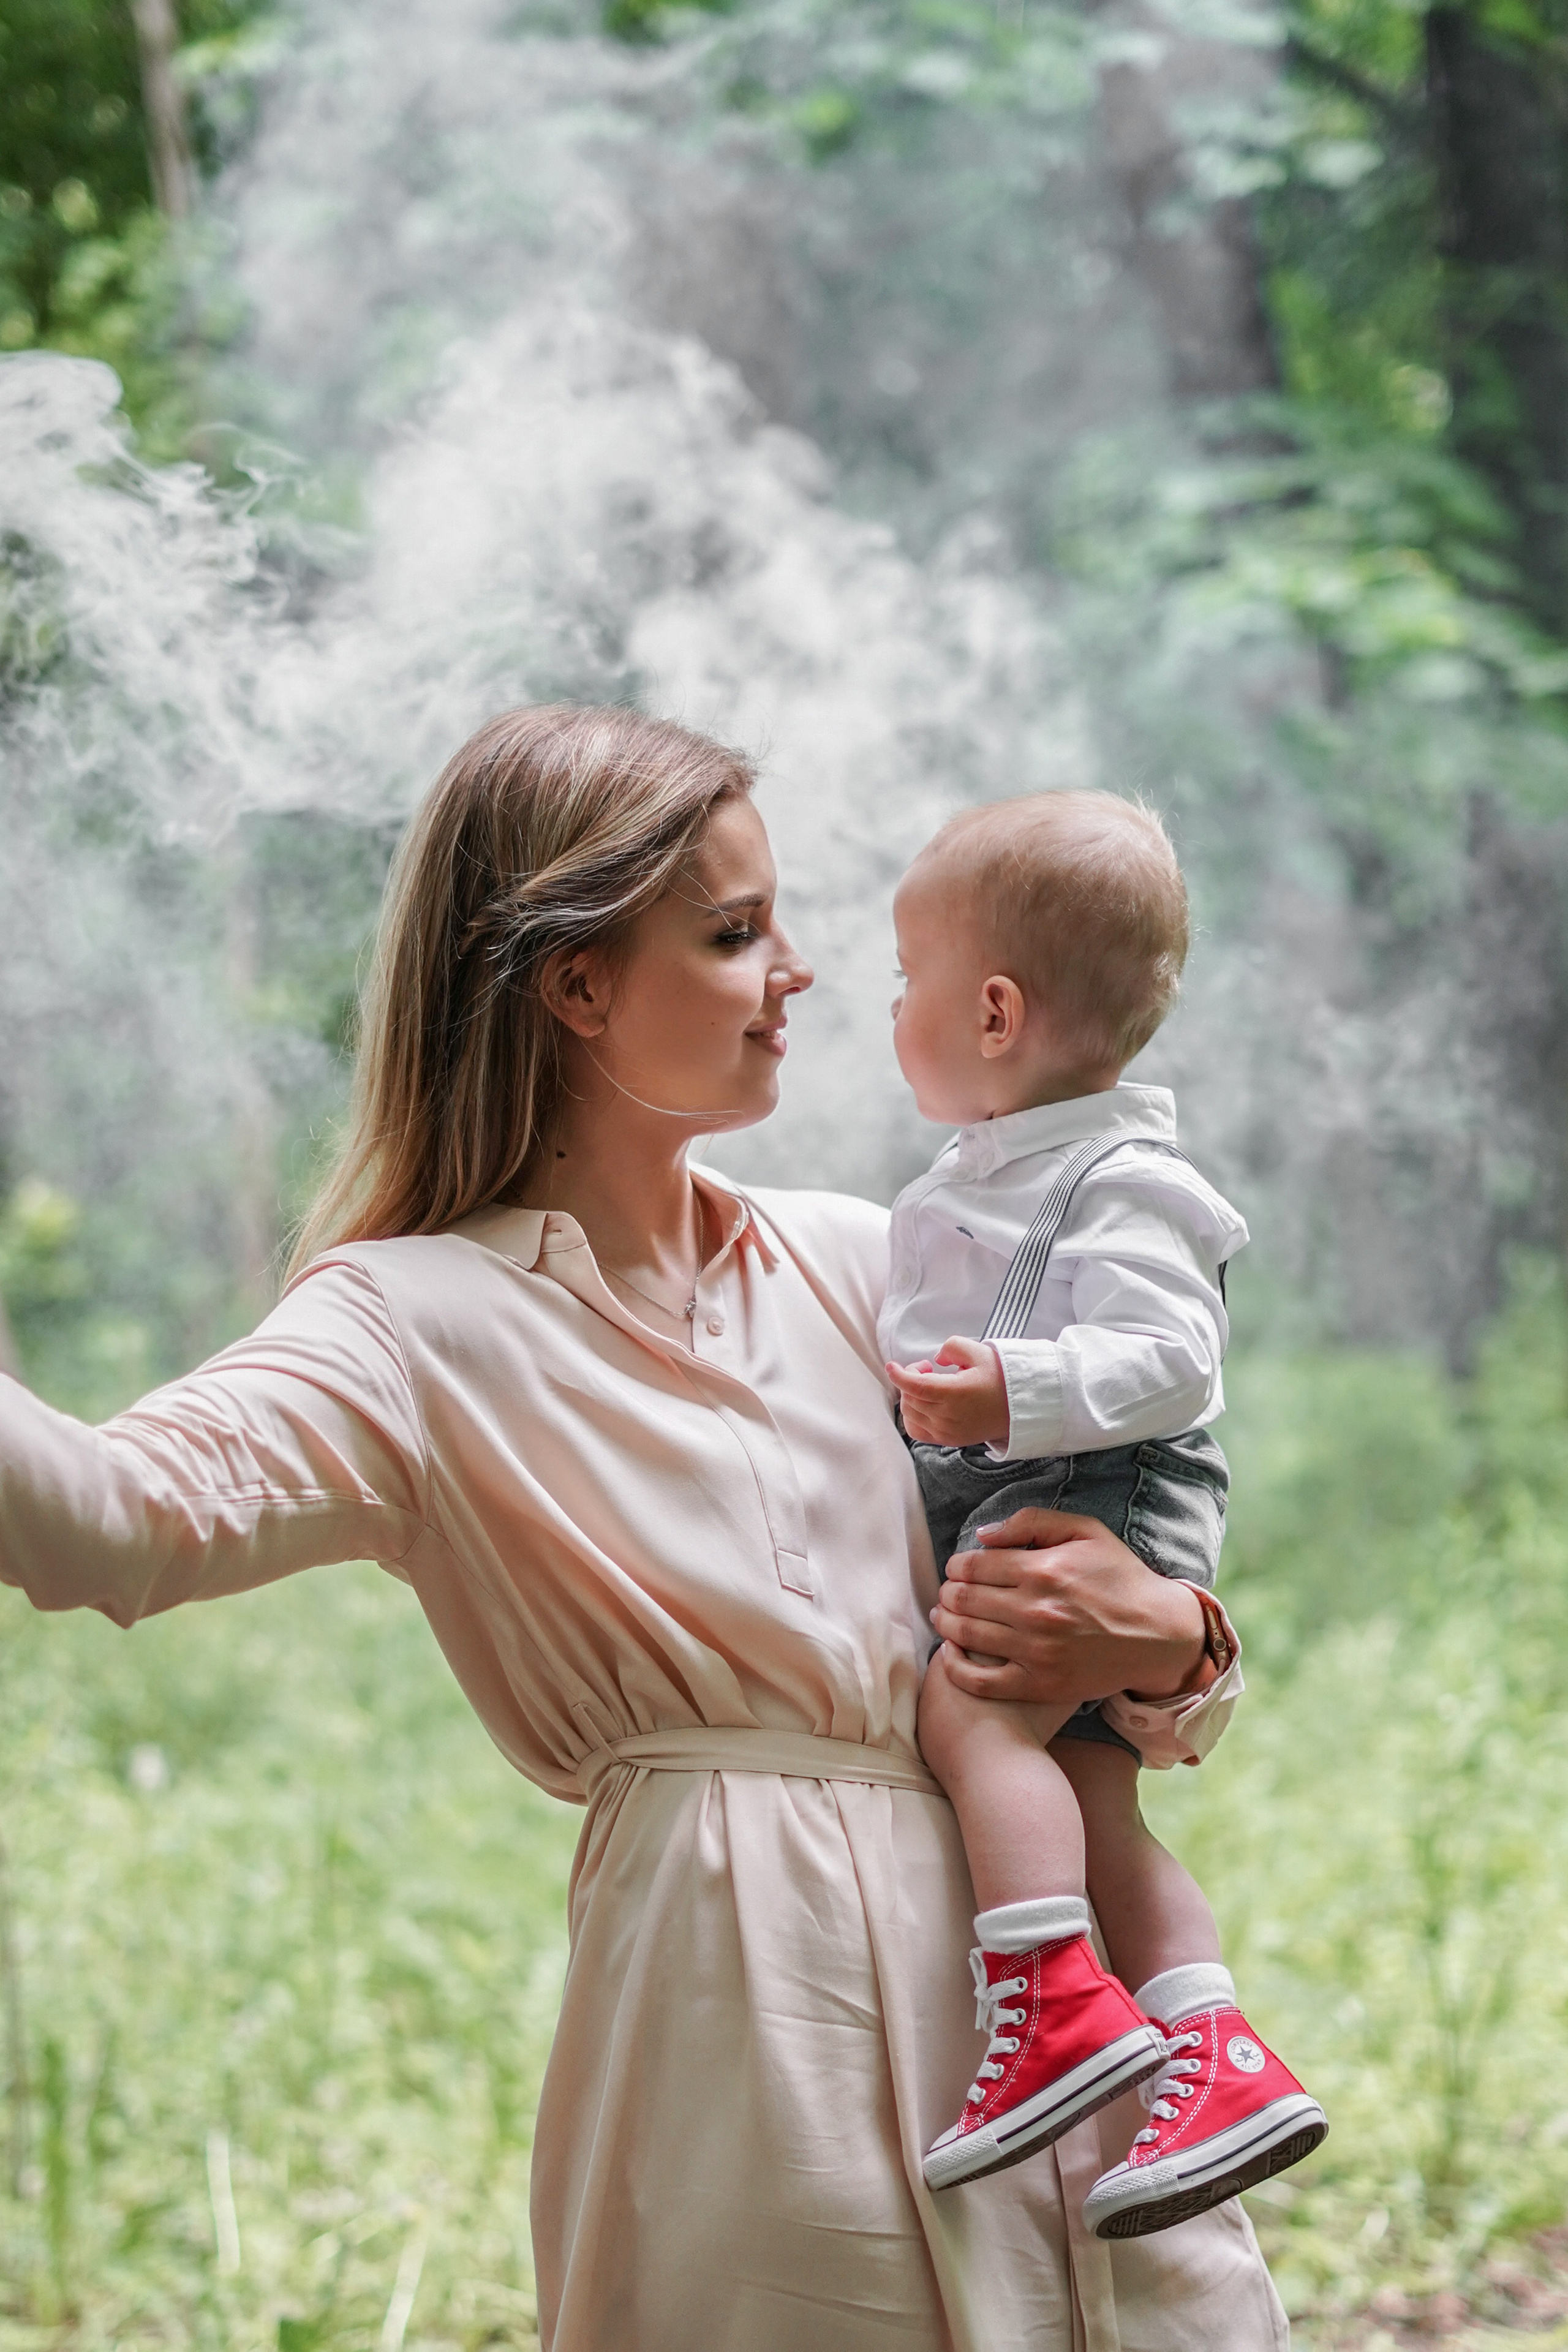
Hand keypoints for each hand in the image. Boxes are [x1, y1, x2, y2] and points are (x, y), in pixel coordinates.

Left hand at [888, 1336, 1009, 1446]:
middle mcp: (948, 1416)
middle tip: (926, 1368)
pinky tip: (926, 1403)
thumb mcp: (980, 1352)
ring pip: (910, 1414)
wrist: (1021, 1408)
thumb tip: (937, 1359)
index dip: (899, 1375)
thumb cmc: (1001, 1379)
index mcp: (955, 1394)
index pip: (915, 1386)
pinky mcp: (948, 1440)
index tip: (892, 1365)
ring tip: (929, 1384)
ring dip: (911, 1396)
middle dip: (910, 1379)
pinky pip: (917, 1431)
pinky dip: (913, 1416)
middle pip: (910, 1398)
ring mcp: (947, 1432)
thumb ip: (952, 1347)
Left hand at [930, 1508, 1209, 1707]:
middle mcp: (1035, 1611)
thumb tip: (984, 1535)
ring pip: (965, 1636)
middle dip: (948, 1593)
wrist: (1158, 1635)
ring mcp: (1035, 1652)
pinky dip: (955, 1667)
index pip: (972, 1566)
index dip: (957, 1565)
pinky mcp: (1039, 1685)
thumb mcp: (1086, 1531)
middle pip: (963, 1599)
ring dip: (945, 1623)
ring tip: (944, 1617)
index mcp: (1043, 1570)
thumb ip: (1032, 1522)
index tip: (959, 1568)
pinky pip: (980, 1682)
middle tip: (950, 1592)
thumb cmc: (1120, 1578)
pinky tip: (951, 1654)